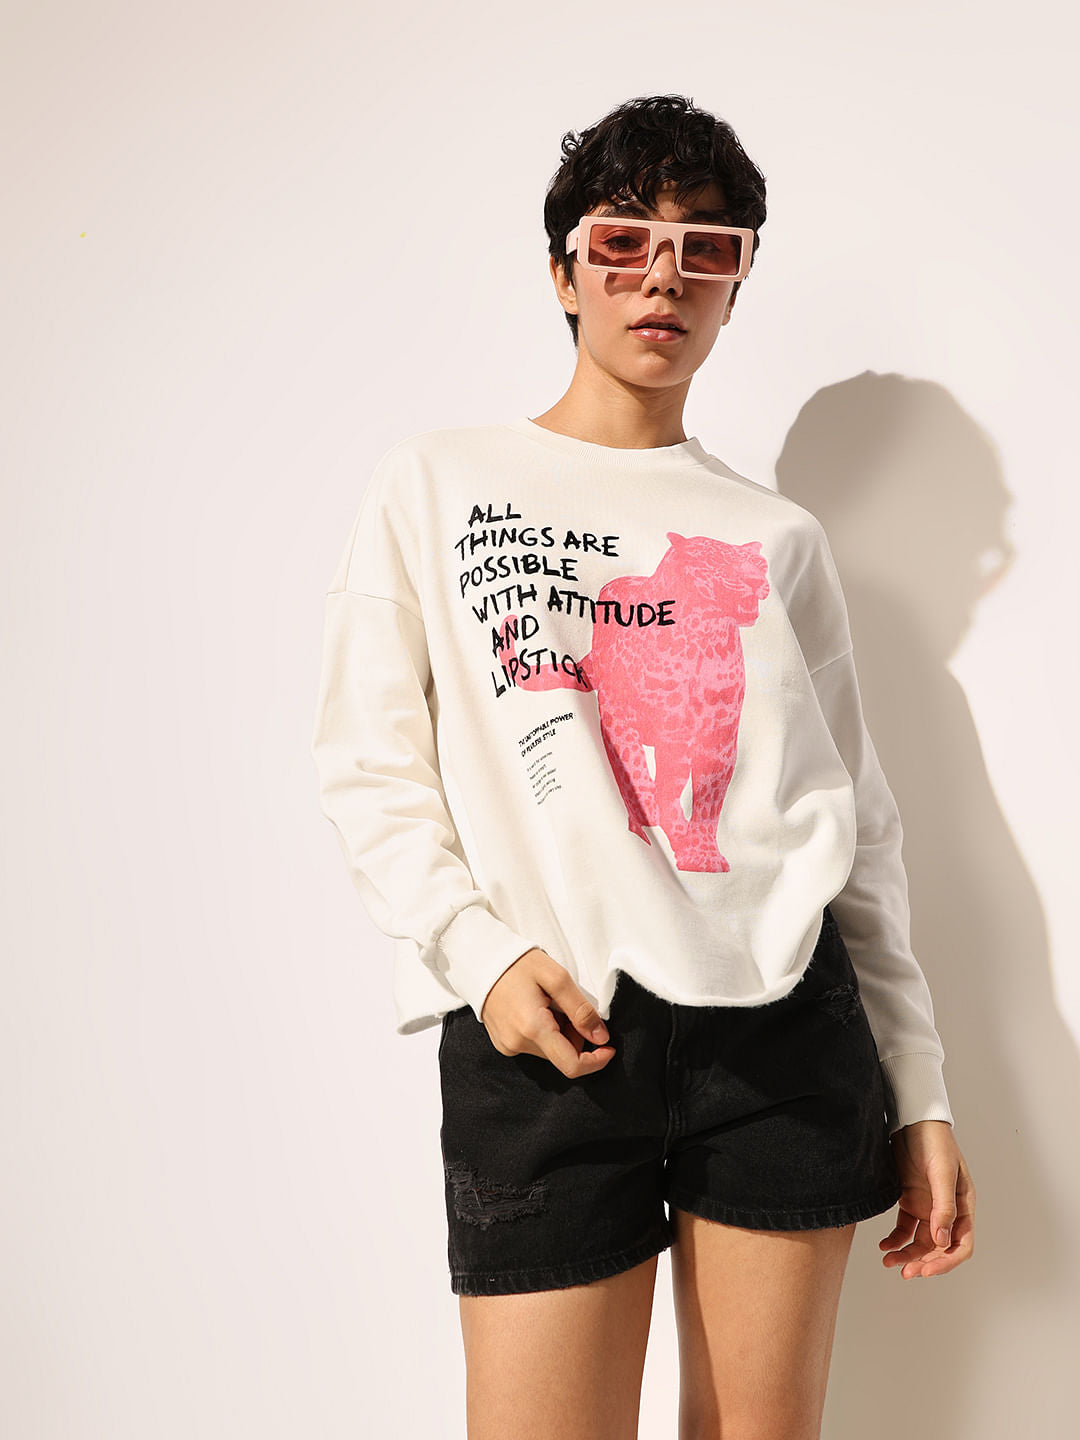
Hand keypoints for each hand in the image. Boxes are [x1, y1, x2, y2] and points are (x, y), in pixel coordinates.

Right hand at [479, 948, 615, 1078]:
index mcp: (533, 1029)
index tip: (608, 1046)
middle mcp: (518, 1044)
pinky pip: (534, 1046)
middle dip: (575, 1036)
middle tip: (567, 1006)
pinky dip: (543, 1032)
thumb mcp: (557, 978)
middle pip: (562, 1056)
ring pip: (549, 1051)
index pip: (572, 1065)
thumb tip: (600, 1037)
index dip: (596, 1060)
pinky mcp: (503, 1044)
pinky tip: (535, 1009)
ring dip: (559, 1032)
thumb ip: (581, 1010)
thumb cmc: (519, 964)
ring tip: (548, 1003)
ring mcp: (508, 1046)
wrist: (482, 959)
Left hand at [879, 1119, 975, 1278]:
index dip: (945, 1261)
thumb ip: (943, 1207)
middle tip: (904, 1271)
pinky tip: (885, 1246)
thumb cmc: (935, 1142)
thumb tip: (941, 1241)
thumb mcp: (942, 1174)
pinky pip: (904, 1228)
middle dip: (923, 1261)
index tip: (925, 1270)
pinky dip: (896, 1239)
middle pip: (938, 1247)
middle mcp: (947, 1210)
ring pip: (919, 1241)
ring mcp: (927, 1206)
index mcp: (963, 1206)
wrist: (912, 1120)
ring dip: (907, 1254)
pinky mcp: (910, 1200)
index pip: (960, 1245)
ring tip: (890, 1261)